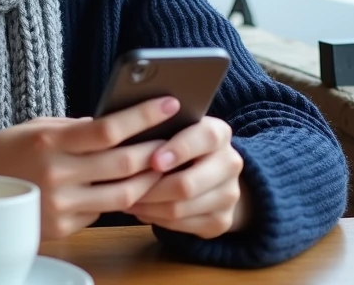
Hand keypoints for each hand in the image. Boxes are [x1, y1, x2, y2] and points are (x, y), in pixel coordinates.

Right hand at [0, 98, 180, 239]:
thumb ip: (77, 129)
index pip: (109, 128)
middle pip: (124, 163)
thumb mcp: (38, 128)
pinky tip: (129, 187)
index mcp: (50, 141)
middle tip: (176, 138)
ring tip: (162, 165)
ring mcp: (61, 204)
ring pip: (123, 194)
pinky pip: (103, 211)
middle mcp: (57, 174)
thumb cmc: (6, 150)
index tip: (169, 103)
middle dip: (156, 150)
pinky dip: (119, 199)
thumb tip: (118, 126)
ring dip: (148, 180)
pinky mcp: (62, 227)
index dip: (143, 116)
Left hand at [128, 117, 248, 238]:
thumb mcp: (173, 127)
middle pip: (188, 183)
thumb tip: (123, 129)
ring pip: (181, 208)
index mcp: (218, 133)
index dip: (178, 150)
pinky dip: (156, 219)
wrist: (210, 172)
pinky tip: (139, 210)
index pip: (204, 138)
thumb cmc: (176, 142)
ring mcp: (230, 195)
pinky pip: (182, 225)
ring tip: (124, 198)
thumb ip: (157, 128)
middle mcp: (230, 163)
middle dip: (151, 188)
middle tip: (123, 187)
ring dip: (147, 206)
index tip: (153, 161)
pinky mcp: (222, 220)